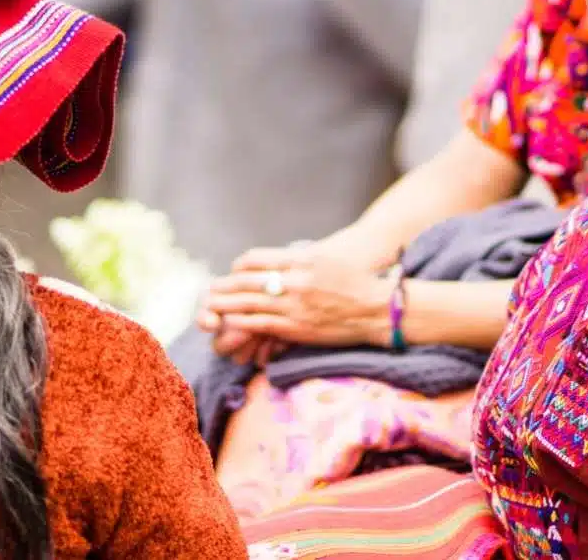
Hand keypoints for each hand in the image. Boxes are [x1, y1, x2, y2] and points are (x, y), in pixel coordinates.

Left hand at [202, 245, 391, 349]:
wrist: (376, 308)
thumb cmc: (354, 281)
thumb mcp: (324, 259)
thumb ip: (297, 260)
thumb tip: (275, 262)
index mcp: (299, 260)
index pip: (256, 260)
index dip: (240, 266)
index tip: (234, 271)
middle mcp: (293, 281)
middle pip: (246, 281)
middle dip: (225, 286)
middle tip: (210, 289)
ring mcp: (294, 306)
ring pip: (249, 304)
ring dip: (226, 305)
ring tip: (211, 306)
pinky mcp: (296, 328)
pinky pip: (261, 324)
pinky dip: (242, 323)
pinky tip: (232, 322)